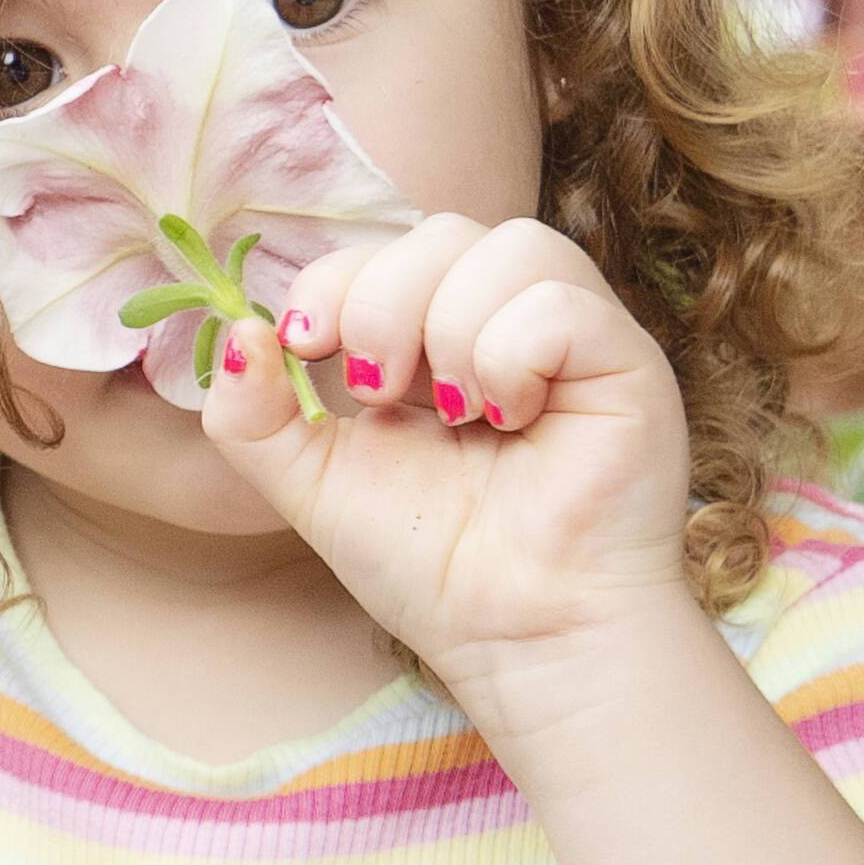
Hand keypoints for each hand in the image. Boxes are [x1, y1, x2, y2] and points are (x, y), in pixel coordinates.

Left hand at [210, 217, 693, 701]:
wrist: (515, 632)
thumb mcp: (311, 483)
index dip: (333, 280)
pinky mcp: (626, 360)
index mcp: (434, 338)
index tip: (305, 346)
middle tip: (377, 392)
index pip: (382, 250)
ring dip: (450, 330)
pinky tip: (513, 420)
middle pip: (442, 232)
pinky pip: (561, 301)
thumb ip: (253, 415)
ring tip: (457, 415)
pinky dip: (512, 356)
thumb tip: (237, 329)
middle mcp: (508, 321)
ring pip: (510, 247)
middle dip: (382, 304)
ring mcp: (574, 335)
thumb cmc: (428, 562)